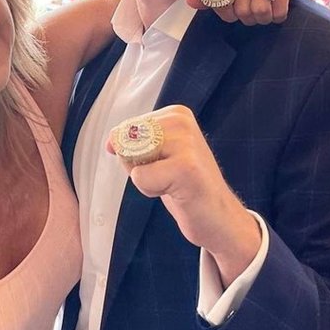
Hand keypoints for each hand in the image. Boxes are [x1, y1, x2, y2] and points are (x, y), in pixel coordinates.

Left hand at [107, 106, 260, 283]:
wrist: (218, 215)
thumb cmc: (184, 187)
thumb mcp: (155, 156)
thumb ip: (130, 144)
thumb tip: (112, 142)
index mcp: (175, 114)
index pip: (125, 129)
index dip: (135, 155)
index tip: (164, 164)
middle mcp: (181, 121)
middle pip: (126, 142)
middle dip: (137, 166)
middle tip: (168, 176)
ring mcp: (186, 142)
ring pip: (132, 159)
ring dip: (146, 179)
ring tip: (172, 183)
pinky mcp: (185, 167)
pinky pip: (140, 178)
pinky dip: (151, 190)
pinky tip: (177, 191)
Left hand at [186, 0, 307, 24]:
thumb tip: (189, 0)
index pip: (219, 2)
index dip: (228, 13)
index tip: (235, 10)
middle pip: (241, 10)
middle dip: (248, 18)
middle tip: (253, 12)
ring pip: (260, 11)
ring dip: (264, 18)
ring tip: (265, 10)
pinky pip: (278, 10)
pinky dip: (278, 16)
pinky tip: (277, 8)